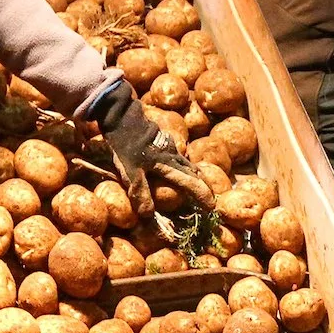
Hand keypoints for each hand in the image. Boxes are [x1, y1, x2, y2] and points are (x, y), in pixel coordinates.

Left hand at [94, 89, 215, 215]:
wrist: (122, 117)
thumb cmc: (126, 145)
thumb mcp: (130, 172)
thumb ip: (140, 192)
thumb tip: (148, 215)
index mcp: (169, 165)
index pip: (191, 183)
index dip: (202, 195)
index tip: (211, 206)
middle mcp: (173, 155)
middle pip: (193, 171)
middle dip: (202, 184)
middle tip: (209, 195)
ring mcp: (168, 145)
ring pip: (186, 161)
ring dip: (194, 173)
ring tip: (197, 180)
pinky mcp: (161, 139)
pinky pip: (177, 154)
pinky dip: (182, 162)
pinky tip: (175, 163)